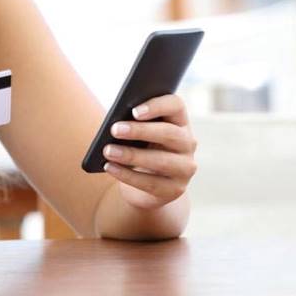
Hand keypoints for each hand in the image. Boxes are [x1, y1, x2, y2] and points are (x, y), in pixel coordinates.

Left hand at [102, 94, 197, 210]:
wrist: (143, 185)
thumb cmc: (137, 149)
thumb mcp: (137, 135)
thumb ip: (132, 123)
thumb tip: (116, 124)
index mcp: (179, 121)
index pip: (176, 106)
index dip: (157, 106)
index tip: (134, 111)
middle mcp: (187, 143)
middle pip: (169, 133)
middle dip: (140, 131)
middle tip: (114, 129)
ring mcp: (185, 168)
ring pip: (162, 160)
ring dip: (131, 155)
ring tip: (108, 151)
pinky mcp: (175, 190)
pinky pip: (151, 183)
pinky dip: (127, 175)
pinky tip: (109, 167)